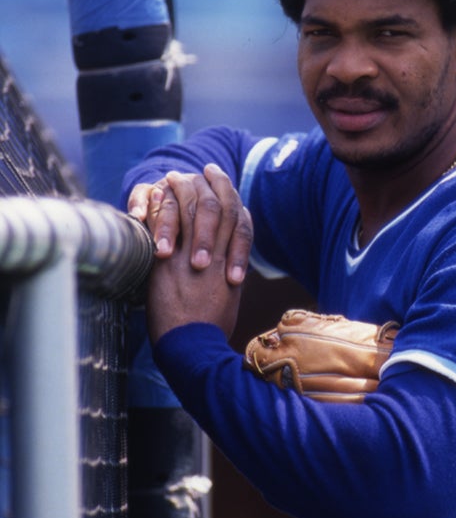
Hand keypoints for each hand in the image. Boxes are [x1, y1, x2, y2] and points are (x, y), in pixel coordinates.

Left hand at [145, 167, 252, 343]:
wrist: (193, 349)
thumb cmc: (210, 332)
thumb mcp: (228, 301)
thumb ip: (226, 280)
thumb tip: (227, 275)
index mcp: (232, 263)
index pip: (237, 217)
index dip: (230, 194)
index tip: (222, 178)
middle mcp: (217, 255)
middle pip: (219, 207)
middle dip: (213, 183)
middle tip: (206, 168)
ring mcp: (193, 257)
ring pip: (193, 212)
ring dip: (183, 190)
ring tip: (175, 175)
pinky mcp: (169, 264)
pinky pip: (167, 226)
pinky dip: (161, 208)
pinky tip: (154, 196)